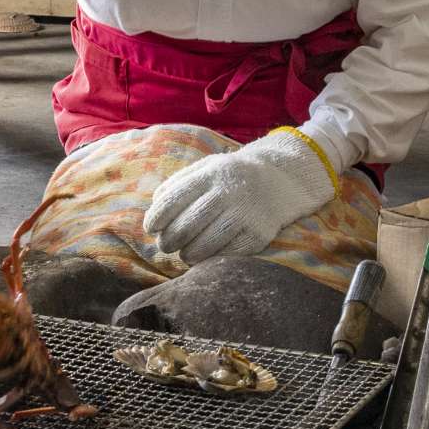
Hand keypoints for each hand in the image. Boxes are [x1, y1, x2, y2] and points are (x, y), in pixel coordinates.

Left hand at [142, 128, 336, 265]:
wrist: (278, 180)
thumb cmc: (229, 177)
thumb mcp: (205, 169)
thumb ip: (177, 185)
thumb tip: (154, 211)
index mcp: (210, 174)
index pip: (173, 200)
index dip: (156, 218)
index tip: (150, 228)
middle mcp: (228, 192)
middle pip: (187, 226)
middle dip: (169, 240)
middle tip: (165, 246)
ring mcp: (245, 214)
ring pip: (206, 244)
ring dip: (188, 254)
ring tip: (184, 254)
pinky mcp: (259, 234)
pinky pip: (228, 254)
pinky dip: (212, 259)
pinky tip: (205, 258)